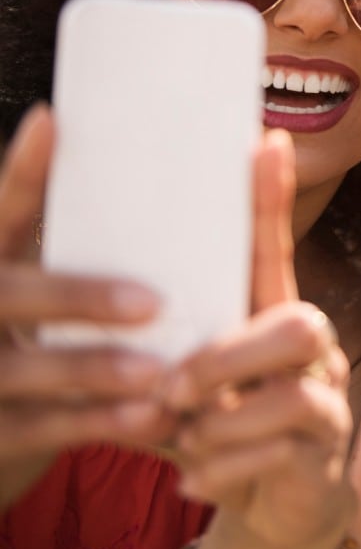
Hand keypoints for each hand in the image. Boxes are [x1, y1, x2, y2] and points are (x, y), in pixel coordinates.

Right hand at [0, 106, 172, 506]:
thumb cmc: (33, 335)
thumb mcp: (36, 284)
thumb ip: (70, 237)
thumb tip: (121, 144)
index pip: (0, 213)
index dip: (23, 171)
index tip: (53, 121)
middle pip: (6, 295)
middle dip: (76, 297)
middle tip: (152, 301)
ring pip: (24, 371)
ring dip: (93, 370)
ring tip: (157, 371)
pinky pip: (44, 428)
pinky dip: (100, 423)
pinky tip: (153, 418)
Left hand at [165, 130, 353, 548]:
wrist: (276, 504)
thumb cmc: (224, 430)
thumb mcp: (192, 385)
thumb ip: (166, 351)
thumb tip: (103, 312)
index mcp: (269, 317)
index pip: (272, 248)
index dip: (270, 198)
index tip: (263, 141)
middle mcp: (310, 350)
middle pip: (297, 322)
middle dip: (226, 358)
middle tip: (173, 391)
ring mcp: (325, 399)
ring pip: (290, 393)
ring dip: (221, 423)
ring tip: (186, 441)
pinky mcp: (324, 453)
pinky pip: (279, 452)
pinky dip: (223, 469)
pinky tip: (194, 479)